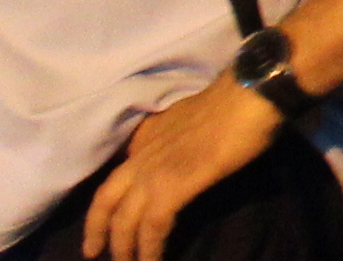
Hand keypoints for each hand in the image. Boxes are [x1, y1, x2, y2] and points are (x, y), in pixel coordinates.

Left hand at [84, 81, 280, 260]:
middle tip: (92, 252)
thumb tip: (183, 156)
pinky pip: (151, 228)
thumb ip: (177, 140)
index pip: (117, 174)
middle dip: (96, 229)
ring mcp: (153, 173)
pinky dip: (150, 250)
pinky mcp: (170, 189)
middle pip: (105, 199)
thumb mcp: (192, 121)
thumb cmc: (234, 102)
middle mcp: (141, 154)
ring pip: (123, 220)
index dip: (109, 202)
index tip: (109, 219)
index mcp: (147, 137)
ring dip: (123, 248)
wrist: (250, 96)